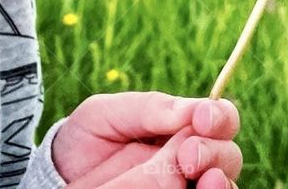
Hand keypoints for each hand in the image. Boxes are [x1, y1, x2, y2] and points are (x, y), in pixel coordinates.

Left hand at [52, 91, 241, 187]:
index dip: (220, 117)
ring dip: (218, 181)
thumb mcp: (107, 114)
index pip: (221, 119)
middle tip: (188, 156)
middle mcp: (194, 161)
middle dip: (215, 152)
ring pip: (222, 186)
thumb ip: (149, 108)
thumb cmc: (86, 141)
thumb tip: (192, 110)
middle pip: (228, 156)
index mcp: (186, 128)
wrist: (59, 179)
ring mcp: (187, 187)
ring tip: (204, 181)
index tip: (202, 119)